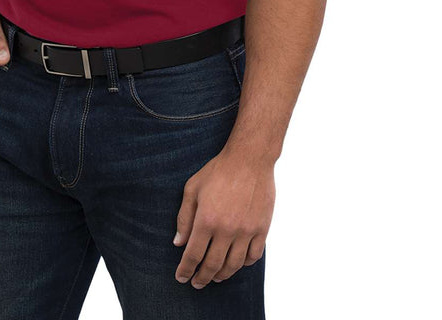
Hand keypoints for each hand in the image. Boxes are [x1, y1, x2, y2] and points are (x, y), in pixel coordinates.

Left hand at [172, 150, 274, 287]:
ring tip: (215, 277)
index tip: (181, 278)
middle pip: (213, 265)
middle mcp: (227, 229)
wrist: (250, 158)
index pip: (193, 255)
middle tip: (196, 283)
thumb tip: (179, 243)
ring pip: (234, 265)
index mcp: (206, 220)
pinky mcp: (262, 228)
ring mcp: (246, 231)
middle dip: (202, 278)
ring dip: (222, 275)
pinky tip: (237, 262)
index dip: (185, 270)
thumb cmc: (218, 171)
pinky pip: (253, 256)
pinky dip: (244, 264)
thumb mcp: (193, 188)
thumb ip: (184, 217)